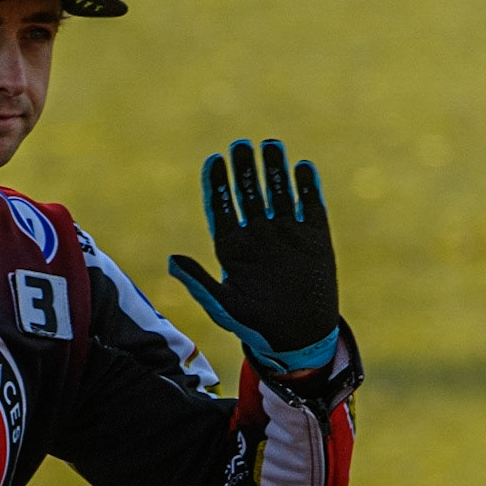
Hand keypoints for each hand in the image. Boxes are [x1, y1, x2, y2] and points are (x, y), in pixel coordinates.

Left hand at [168, 139, 339, 373]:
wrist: (299, 339)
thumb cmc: (256, 327)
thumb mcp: (224, 306)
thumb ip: (199, 282)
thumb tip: (171, 260)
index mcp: (232, 248)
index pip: (221, 207)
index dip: (216, 184)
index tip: (213, 160)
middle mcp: (258, 235)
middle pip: (248, 193)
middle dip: (244, 169)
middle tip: (240, 146)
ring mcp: (287, 233)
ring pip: (278, 193)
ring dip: (275, 170)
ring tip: (270, 146)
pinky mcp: (315, 238)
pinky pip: (311, 206)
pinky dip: (307, 187)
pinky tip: (302, 168)